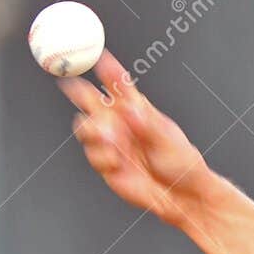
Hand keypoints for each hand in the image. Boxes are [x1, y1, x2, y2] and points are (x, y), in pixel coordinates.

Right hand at [59, 51, 213, 227]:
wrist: (180, 195)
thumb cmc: (181, 162)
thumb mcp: (166, 139)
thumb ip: (145, 125)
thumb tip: (129, 110)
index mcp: (136, 108)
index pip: (117, 83)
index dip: (106, 69)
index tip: (98, 57)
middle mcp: (118, 121)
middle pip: (89, 99)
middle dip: (78, 91)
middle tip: (73, 88)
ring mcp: (110, 141)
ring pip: (84, 126)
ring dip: (93, 130)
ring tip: (111, 139)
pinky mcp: (106, 162)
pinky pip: (92, 153)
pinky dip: (102, 156)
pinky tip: (117, 162)